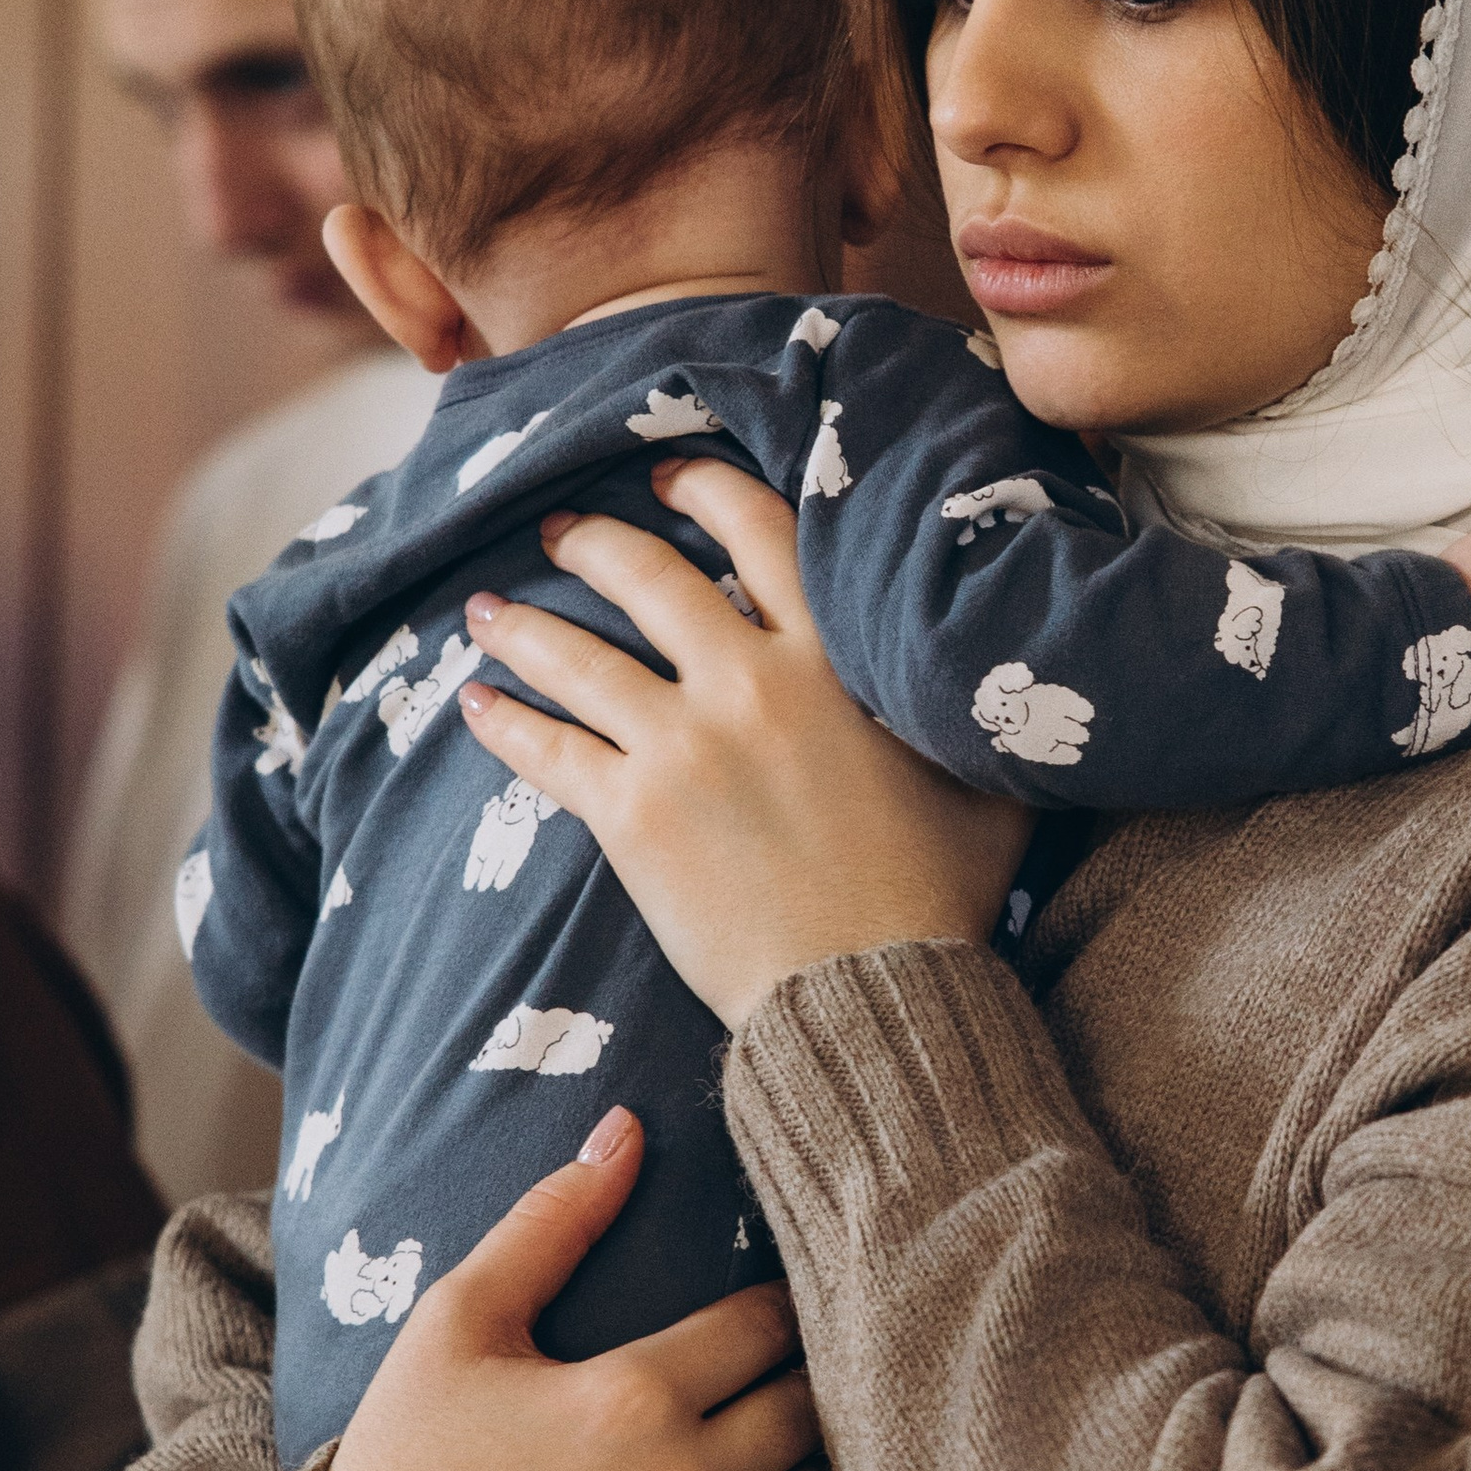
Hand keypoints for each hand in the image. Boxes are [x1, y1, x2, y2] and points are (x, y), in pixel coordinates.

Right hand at [295, 1104, 846, 1470]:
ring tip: (799, 1446)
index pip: (767, 1326)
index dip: (780, 1308)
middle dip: (808, 1382)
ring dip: (817, 1470)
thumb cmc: (406, 1461)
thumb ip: (552, 1222)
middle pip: (808, 1411)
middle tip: (800, 1373)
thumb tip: (628, 1128)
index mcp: (630, 1397)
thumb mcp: (456, 1323)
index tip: (770, 1310)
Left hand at [458, 461, 1032, 1029]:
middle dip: (593, 544)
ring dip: (522, 625)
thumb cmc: (938, 896)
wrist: (871, 993)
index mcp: (830, 659)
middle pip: (646, 577)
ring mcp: (680, 748)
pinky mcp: (633, 817)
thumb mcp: (984, 778)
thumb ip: (969, 708)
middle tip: (562, 532)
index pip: (757, 532)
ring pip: (578, 657)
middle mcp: (748, 684)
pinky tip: (474, 705)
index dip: (703, 490)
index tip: (667, 477)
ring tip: (486, 610)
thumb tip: (997, 669)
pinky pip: (548, 751)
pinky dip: (504, 723)